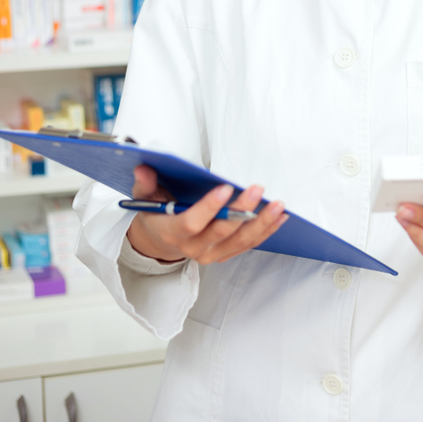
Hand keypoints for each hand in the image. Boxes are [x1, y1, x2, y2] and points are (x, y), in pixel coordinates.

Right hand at [126, 164, 287, 265]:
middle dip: (241, 210)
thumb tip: (144, 168)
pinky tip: (279, 217)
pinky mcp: (223, 253)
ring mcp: (210, 253)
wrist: (158, 242)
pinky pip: (247, 245)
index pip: (192, 223)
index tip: (225, 188)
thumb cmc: (156, 215)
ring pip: (239, 240)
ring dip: (261, 223)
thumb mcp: (144, 198)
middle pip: (221, 231)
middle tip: (257, 189)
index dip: (209, 208)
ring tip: (278, 205)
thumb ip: (145, 183)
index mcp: (172, 232)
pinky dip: (265, 231)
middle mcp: (193, 248)